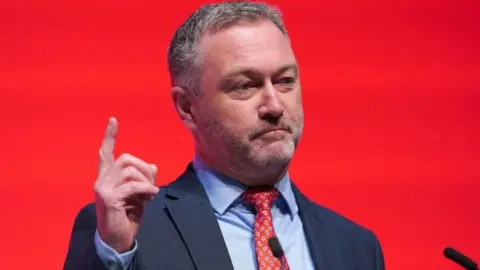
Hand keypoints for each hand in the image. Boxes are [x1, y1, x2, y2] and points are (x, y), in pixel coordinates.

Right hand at [94, 117, 158, 252]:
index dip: (110, 136)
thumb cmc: (128, 215)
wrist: (118, 238)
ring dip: (146, 181)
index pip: (106, 152)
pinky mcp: (108, 198)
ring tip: (149, 195)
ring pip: (129, 170)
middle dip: (144, 168)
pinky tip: (151, 195)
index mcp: (107, 176)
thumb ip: (143, 178)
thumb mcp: (140, 193)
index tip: (114, 119)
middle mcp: (101, 179)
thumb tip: (153, 165)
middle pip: (125, 159)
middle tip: (151, 184)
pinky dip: (146, 189)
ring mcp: (102, 188)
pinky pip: (132, 186)